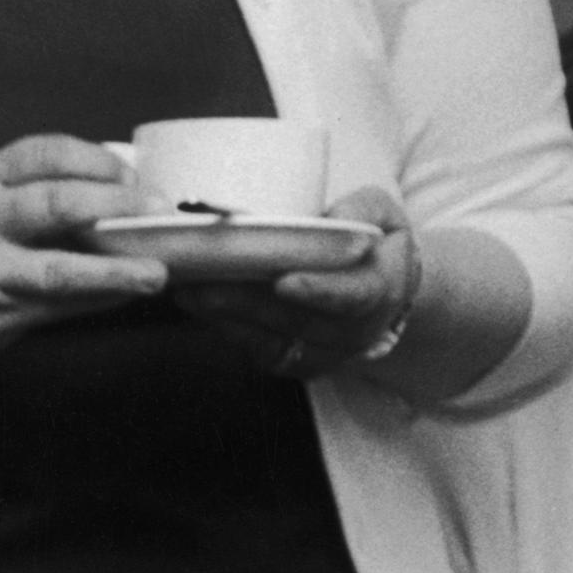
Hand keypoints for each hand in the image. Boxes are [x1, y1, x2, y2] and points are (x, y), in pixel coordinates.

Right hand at [0, 134, 165, 362]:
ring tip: (155, 273)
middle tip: (160, 210)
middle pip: (54, 205)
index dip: (95, 160)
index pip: (42, 154)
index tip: (134, 171)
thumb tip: (127, 178)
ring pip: (58, 270)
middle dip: (115, 206)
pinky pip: (56, 307)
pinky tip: (126, 294)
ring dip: (114, 271)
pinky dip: (97, 299)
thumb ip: (37, 184)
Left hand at [176, 183, 423, 381]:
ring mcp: (326, 353)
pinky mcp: (297, 363)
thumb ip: (363, 208)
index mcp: (382, 291)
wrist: (384, 289)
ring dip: (227, 318)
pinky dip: (228, 329)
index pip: (353, 296)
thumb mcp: (384, 213)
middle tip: (202, 282)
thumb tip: (334, 217)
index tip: (283, 282)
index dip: (319, 290)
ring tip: (188, 290)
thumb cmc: (376, 242)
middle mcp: (356, 332)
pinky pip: (259, 351)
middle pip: (298, 322)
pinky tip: (199, 306)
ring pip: (273, 342)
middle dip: (247, 303)